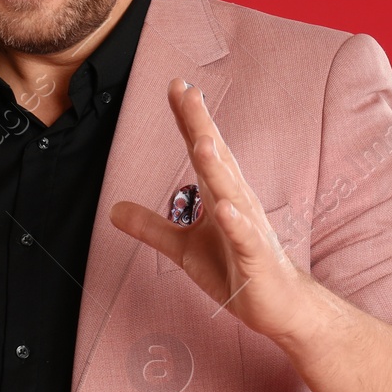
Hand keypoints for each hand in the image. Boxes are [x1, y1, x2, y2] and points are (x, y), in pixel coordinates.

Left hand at [110, 78, 314, 342]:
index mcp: (219, 194)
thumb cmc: (236, 269)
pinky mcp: (256, 258)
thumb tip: (112, 210)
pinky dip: (235, 223)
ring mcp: (248, 228)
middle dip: (201, 126)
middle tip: (187, 93)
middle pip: (216, 158)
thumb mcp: (183, 248)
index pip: (201, 150)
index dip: (188, 120)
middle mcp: (236, 202)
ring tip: (203, 140)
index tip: (176, 86)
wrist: (279, 305)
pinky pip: (244, 238)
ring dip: (217, 167)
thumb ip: (151, 227)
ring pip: (231, 193)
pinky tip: (224, 209)